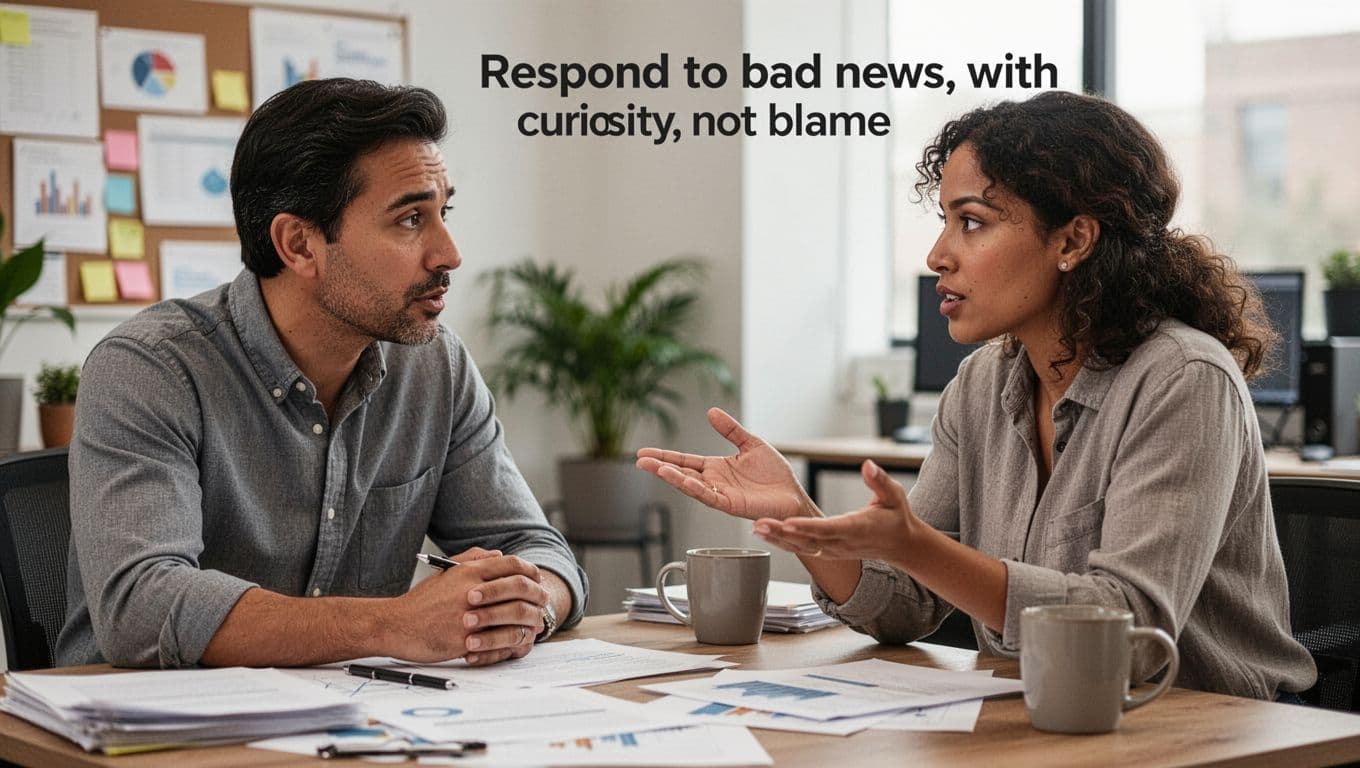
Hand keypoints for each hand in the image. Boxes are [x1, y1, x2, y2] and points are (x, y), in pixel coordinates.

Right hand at [392, 548, 545, 664]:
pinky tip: (518, 639)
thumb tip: (499, 555)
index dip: (530, 570)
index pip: (512, 564)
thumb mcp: (446, 572)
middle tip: (543, 599)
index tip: (536, 578)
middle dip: (537, 593)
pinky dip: (513, 639)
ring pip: (515, 615)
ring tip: (535, 621)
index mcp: (468, 572)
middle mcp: (473, 591)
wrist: (397, 626)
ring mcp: (471, 617)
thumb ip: (473, 559)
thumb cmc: (422, 601)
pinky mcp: (467, 641)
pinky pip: (500, 640)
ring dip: (530, 618)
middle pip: (520, 587)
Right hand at [636, 407, 818, 520]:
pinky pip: (709, 496)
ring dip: (673, 477)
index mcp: (716, 468)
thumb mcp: (751, 444)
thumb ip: (731, 430)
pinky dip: (694, 488)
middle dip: (660, 466)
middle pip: (681, 473)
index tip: (644, 452)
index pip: (684, 460)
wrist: (793, 496)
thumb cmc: (775, 475)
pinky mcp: (731, 504)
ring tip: (655, 468)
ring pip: (690, 485)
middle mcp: (714, 482)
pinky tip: (681, 480)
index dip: (665, 456)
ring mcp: (721, 494)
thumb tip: (711, 412)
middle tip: (640, 460)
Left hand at [753, 460, 915, 563]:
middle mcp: (842, 543)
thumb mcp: (894, 496)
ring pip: (801, 547)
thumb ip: (879, 481)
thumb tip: (868, 465)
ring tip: (756, 529)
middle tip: (759, 524)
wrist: (899, 545)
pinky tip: (766, 534)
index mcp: (857, 529)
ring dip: (777, 539)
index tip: (789, 521)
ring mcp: (833, 550)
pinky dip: (783, 542)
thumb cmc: (895, 517)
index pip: (829, 528)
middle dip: (782, 533)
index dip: (808, 526)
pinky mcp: (827, 552)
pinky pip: (802, 548)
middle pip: (808, 540)